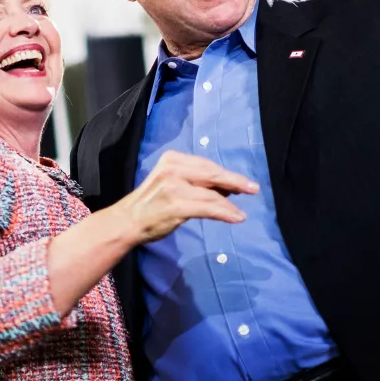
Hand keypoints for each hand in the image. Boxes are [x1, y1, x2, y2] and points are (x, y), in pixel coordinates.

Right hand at [117, 150, 258, 243]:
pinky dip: (225, 213)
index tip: (241, 181)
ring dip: (230, 204)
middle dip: (235, 181)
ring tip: (241, 211)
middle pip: (212, 173)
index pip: (205, 164)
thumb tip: (225, 188)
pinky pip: (208, 207)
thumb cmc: (151, 204)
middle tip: (253, 188)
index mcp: (172, 159)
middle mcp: (173, 168)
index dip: (225, 174)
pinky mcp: (177, 205)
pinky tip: (235, 217)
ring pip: (212, 192)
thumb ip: (194, 181)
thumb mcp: (170, 182)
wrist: (127, 221)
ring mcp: (174, 186)